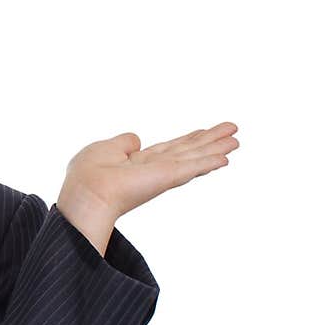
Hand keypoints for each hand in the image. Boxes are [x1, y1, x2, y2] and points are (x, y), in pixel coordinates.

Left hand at [58, 122, 239, 237]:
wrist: (88, 193)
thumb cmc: (88, 175)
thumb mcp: (104, 149)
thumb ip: (123, 143)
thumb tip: (136, 139)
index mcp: (138, 163)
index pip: (169, 150)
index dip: (188, 140)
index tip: (204, 132)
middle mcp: (155, 169)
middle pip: (188, 152)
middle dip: (210, 141)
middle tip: (233, 131)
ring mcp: (163, 174)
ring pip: (195, 157)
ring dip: (216, 148)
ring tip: (237, 140)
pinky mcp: (168, 177)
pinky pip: (192, 167)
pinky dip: (209, 161)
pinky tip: (226, 158)